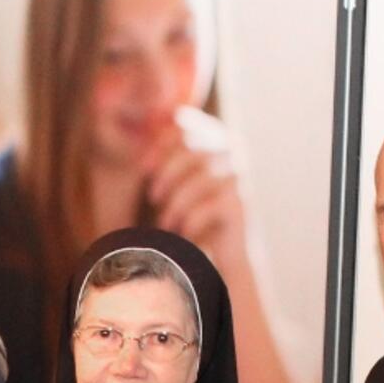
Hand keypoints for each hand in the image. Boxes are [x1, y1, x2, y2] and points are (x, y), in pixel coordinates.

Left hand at [145, 109, 247, 271]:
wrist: (220, 254)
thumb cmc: (192, 216)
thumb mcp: (175, 186)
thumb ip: (164, 164)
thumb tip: (143, 157)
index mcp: (214, 142)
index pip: (189, 127)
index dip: (163, 144)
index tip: (144, 168)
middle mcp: (230, 156)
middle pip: (194, 153)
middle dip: (167, 175)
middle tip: (154, 197)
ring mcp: (236, 181)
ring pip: (201, 182)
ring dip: (176, 205)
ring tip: (166, 224)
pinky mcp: (239, 206)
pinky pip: (209, 206)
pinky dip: (191, 221)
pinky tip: (183, 233)